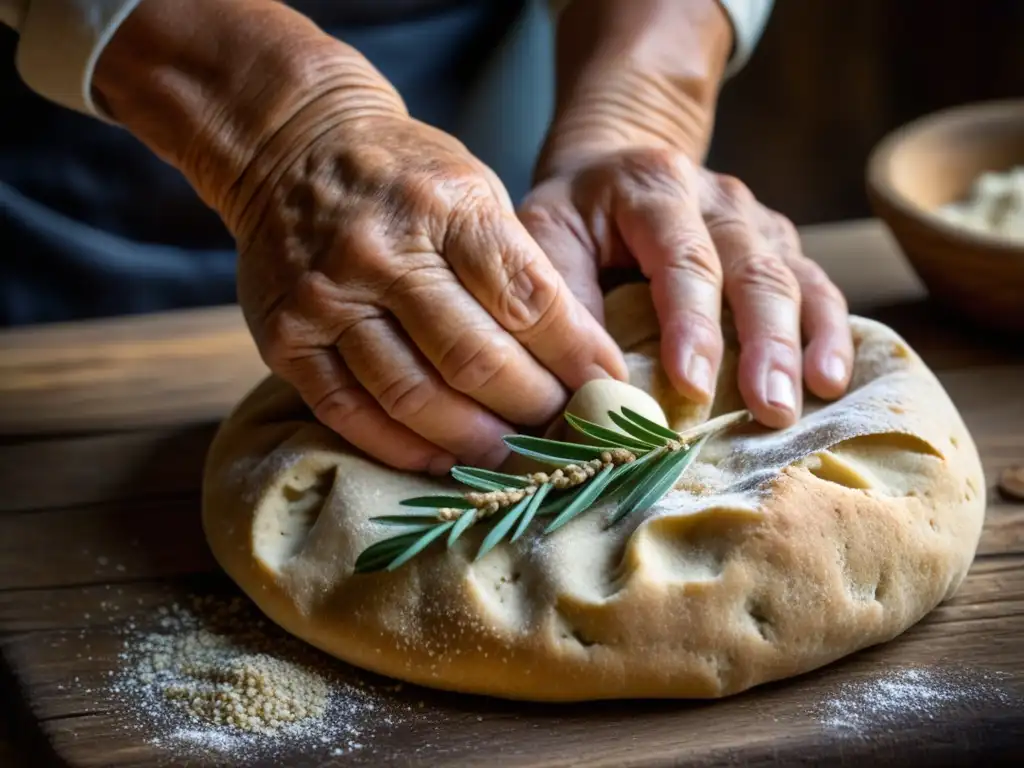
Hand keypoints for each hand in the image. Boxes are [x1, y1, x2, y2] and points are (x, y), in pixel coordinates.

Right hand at [229, 109, 627, 473]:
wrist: (291, 148)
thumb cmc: (404, 176)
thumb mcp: (474, 189)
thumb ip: (518, 267)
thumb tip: (579, 359)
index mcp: (444, 208)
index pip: (529, 301)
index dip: (578, 356)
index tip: (608, 387)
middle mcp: (381, 254)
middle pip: (475, 359)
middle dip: (533, 406)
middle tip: (564, 429)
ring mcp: (327, 300)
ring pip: (414, 397)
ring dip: (474, 440)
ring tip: (513, 455)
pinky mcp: (285, 340)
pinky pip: (350, 415)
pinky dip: (404, 448)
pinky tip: (443, 458)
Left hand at [520, 148, 853, 428]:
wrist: (616, 162)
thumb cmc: (577, 213)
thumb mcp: (547, 233)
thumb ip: (564, 296)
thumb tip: (594, 382)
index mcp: (656, 187)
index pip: (683, 258)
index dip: (692, 322)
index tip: (693, 385)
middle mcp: (719, 200)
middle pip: (754, 269)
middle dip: (765, 343)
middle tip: (770, 409)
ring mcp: (757, 222)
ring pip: (795, 279)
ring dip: (803, 345)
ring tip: (809, 400)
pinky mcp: (779, 247)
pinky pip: (817, 287)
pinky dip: (829, 333)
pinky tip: (832, 379)